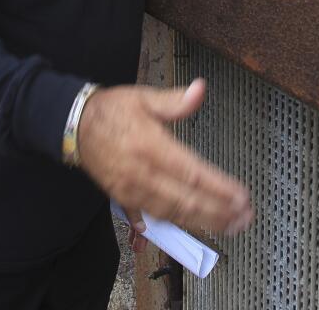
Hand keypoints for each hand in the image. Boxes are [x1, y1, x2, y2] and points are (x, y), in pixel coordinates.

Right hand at [78, 79, 253, 237]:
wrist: (74, 125)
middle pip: (186, 201)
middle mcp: (141, 173)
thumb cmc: (111, 110)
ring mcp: (131, 190)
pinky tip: (190, 229)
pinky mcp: (123, 198)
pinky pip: (151, 216)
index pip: (192, 173)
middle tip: (244, 218)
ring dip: (202, 221)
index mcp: (150, 147)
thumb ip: (174, 100)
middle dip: (218, 212)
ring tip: (228, 224)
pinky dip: (173, 224)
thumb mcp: (143, 97)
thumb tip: (200, 90)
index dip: (220, 189)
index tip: (241, 197)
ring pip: (172, 213)